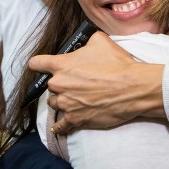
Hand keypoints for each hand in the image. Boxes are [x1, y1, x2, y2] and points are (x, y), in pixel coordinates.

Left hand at [27, 32, 164, 133]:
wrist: (132, 88)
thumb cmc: (117, 64)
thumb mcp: (101, 41)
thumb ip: (86, 41)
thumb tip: (86, 42)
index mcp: (61, 65)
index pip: (36, 63)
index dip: (39, 64)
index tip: (40, 67)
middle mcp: (59, 84)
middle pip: (49, 86)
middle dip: (60, 85)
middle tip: (74, 84)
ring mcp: (66, 104)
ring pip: (54, 104)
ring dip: (62, 102)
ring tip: (75, 101)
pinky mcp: (75, 119)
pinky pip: (60, 126)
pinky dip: (60, 127)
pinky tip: (59, 127)